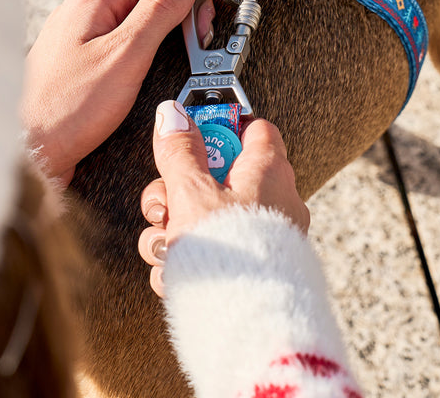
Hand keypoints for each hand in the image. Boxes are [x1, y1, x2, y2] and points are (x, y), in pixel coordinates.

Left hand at [22, 0, 212, 186]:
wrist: (27, 153)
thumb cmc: (64, 109)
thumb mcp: (126, 53)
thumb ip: (160, 9)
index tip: (209, 12)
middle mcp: (83, 11)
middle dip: (177, 13)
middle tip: (198, 41)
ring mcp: (80, 37)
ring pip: (135, 22)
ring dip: (162, 36)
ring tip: (180, 58)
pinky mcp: (81, 63)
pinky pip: (121, 45)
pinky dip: (143, 55)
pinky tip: (151, 74)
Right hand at [138, 101, 309, 295]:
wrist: (247, 326)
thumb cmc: (231, 253)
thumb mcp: (192, 192)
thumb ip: (180, 151)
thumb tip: (172, 114)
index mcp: (268, 170)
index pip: (253, 128)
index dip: (219, 127)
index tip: (189, 135)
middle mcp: (274, 200)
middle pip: (218, 176)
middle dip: (178, 191)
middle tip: (165, 205)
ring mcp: (264, 237)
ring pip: (208, 217)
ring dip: (175, 230)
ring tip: (166, 247)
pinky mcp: (251, 270)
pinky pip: (213, 251)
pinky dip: (187, 259)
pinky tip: (174, 274)